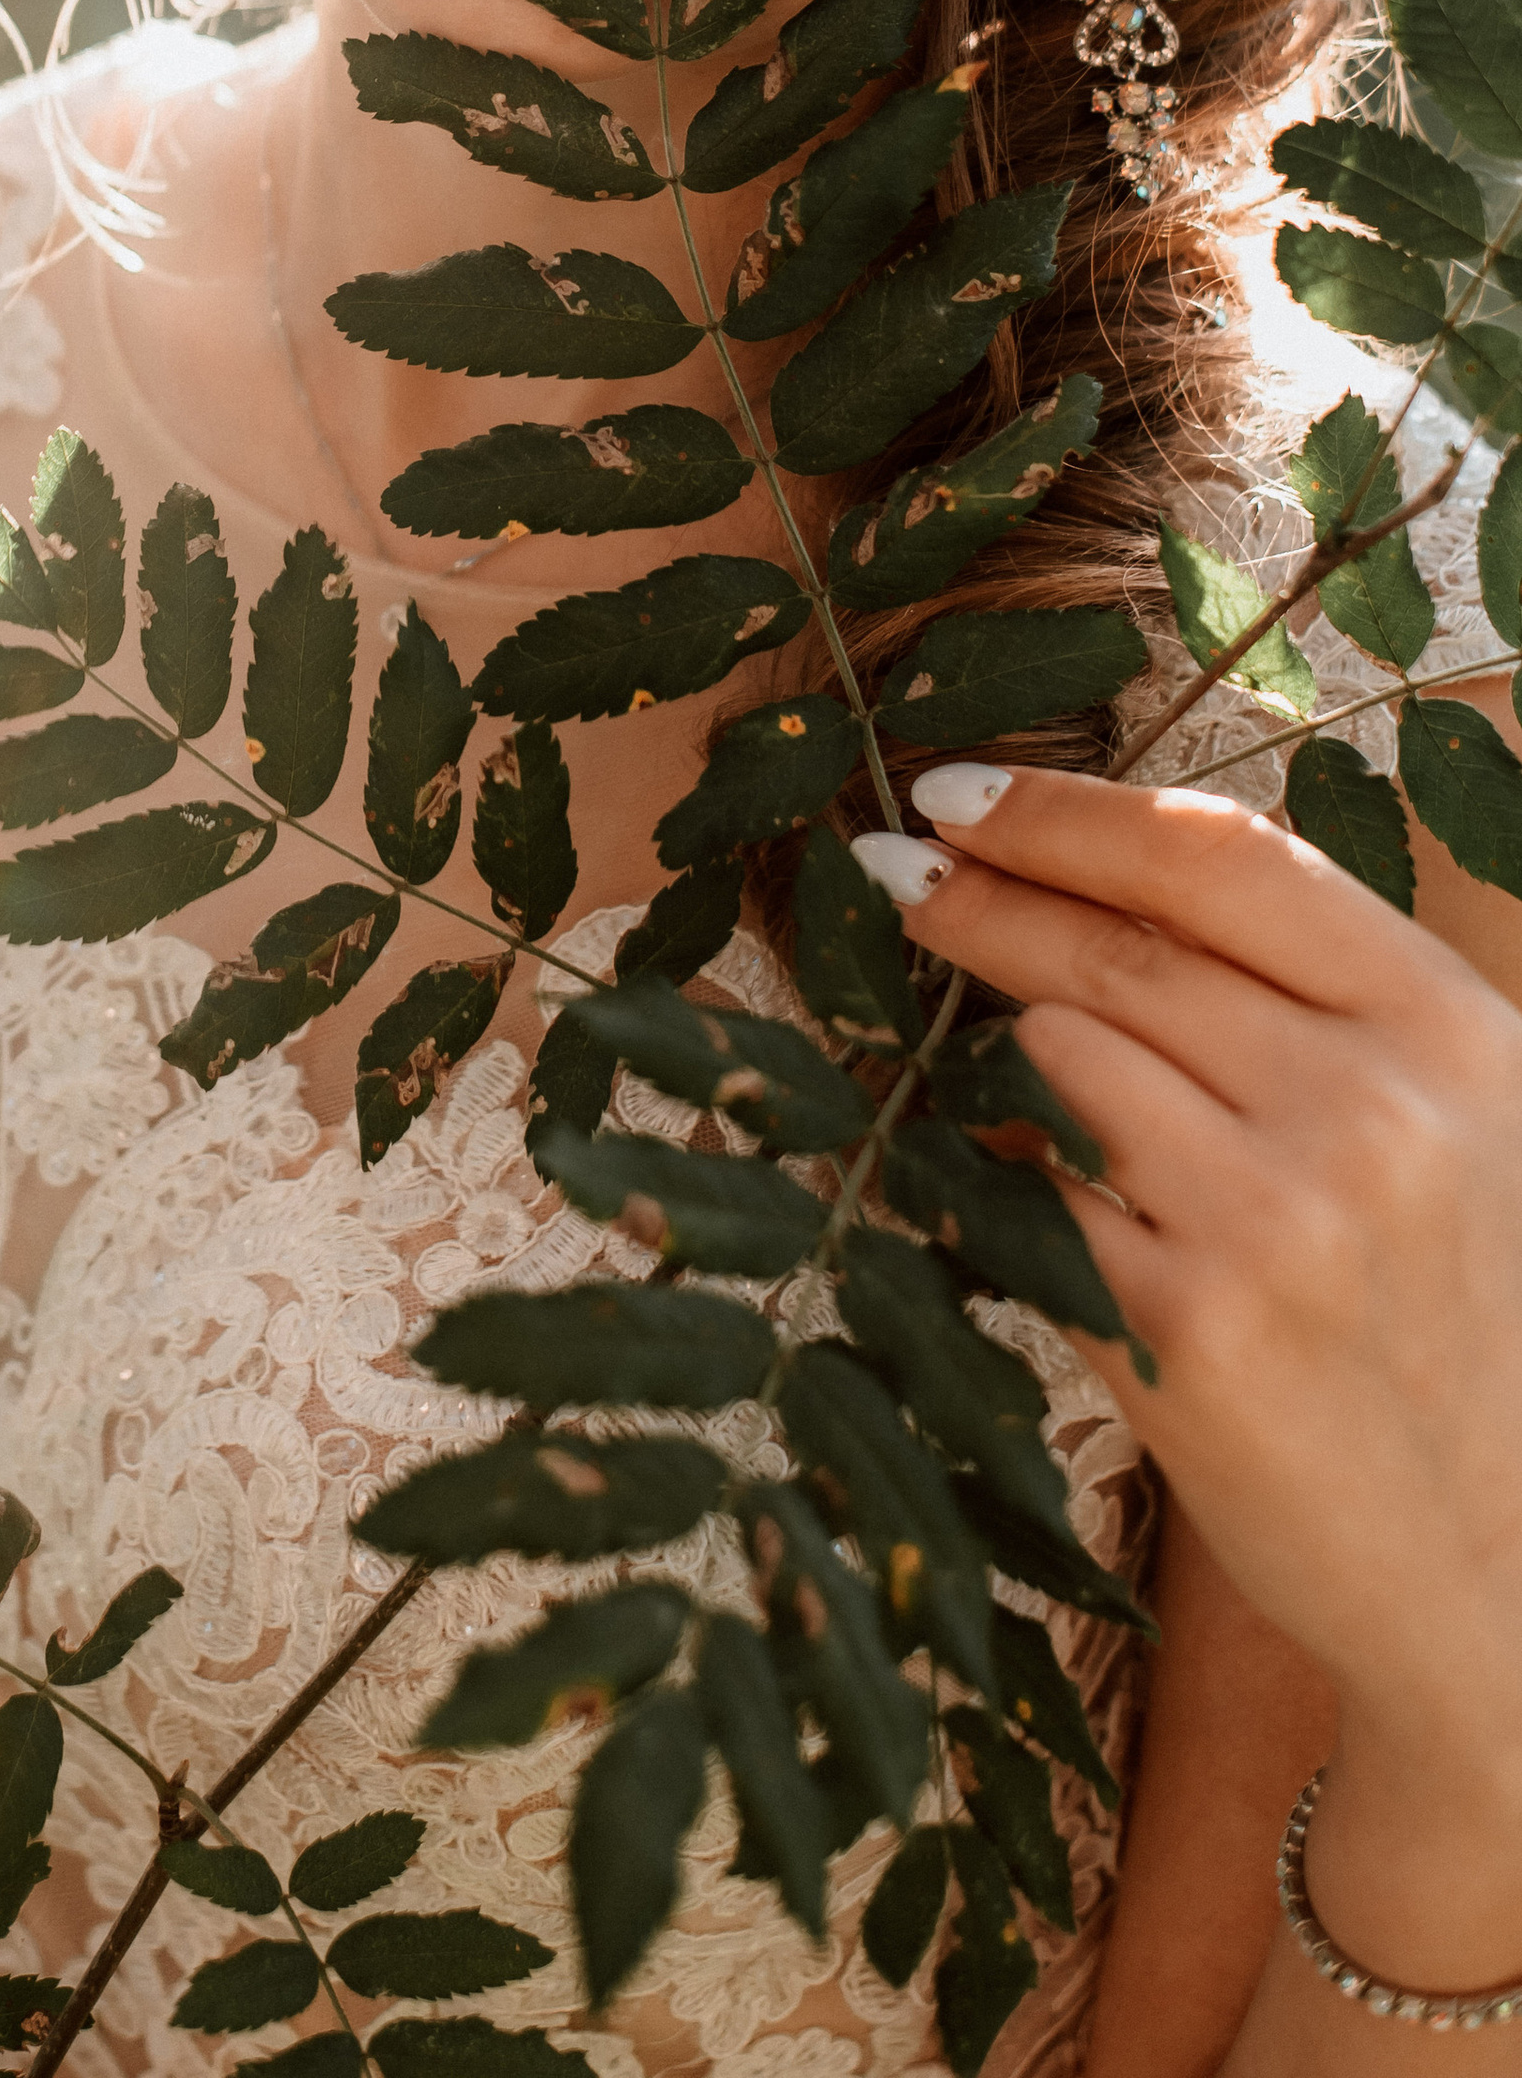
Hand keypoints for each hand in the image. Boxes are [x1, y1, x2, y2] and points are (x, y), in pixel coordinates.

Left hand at [881, 761, 1521, 1793]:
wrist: (1499, 1565)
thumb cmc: (1455, 1308)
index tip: (953, 786)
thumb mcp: (1449, 1110)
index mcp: (1445, 1027)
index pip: (1219, 859)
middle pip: (1115, 955)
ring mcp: (1274, 1226)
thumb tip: (1086, 861)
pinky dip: (1013, 1182)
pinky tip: (1037, 1200)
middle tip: (890, 868)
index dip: (1066, 811)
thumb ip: (1308, 988)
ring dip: (1017, 1063)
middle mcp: (1371, 1112)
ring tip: (1041, 1099)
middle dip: (978, 898)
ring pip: (1056, 1062)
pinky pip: (1034, 1197)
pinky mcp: (1184, 1336)